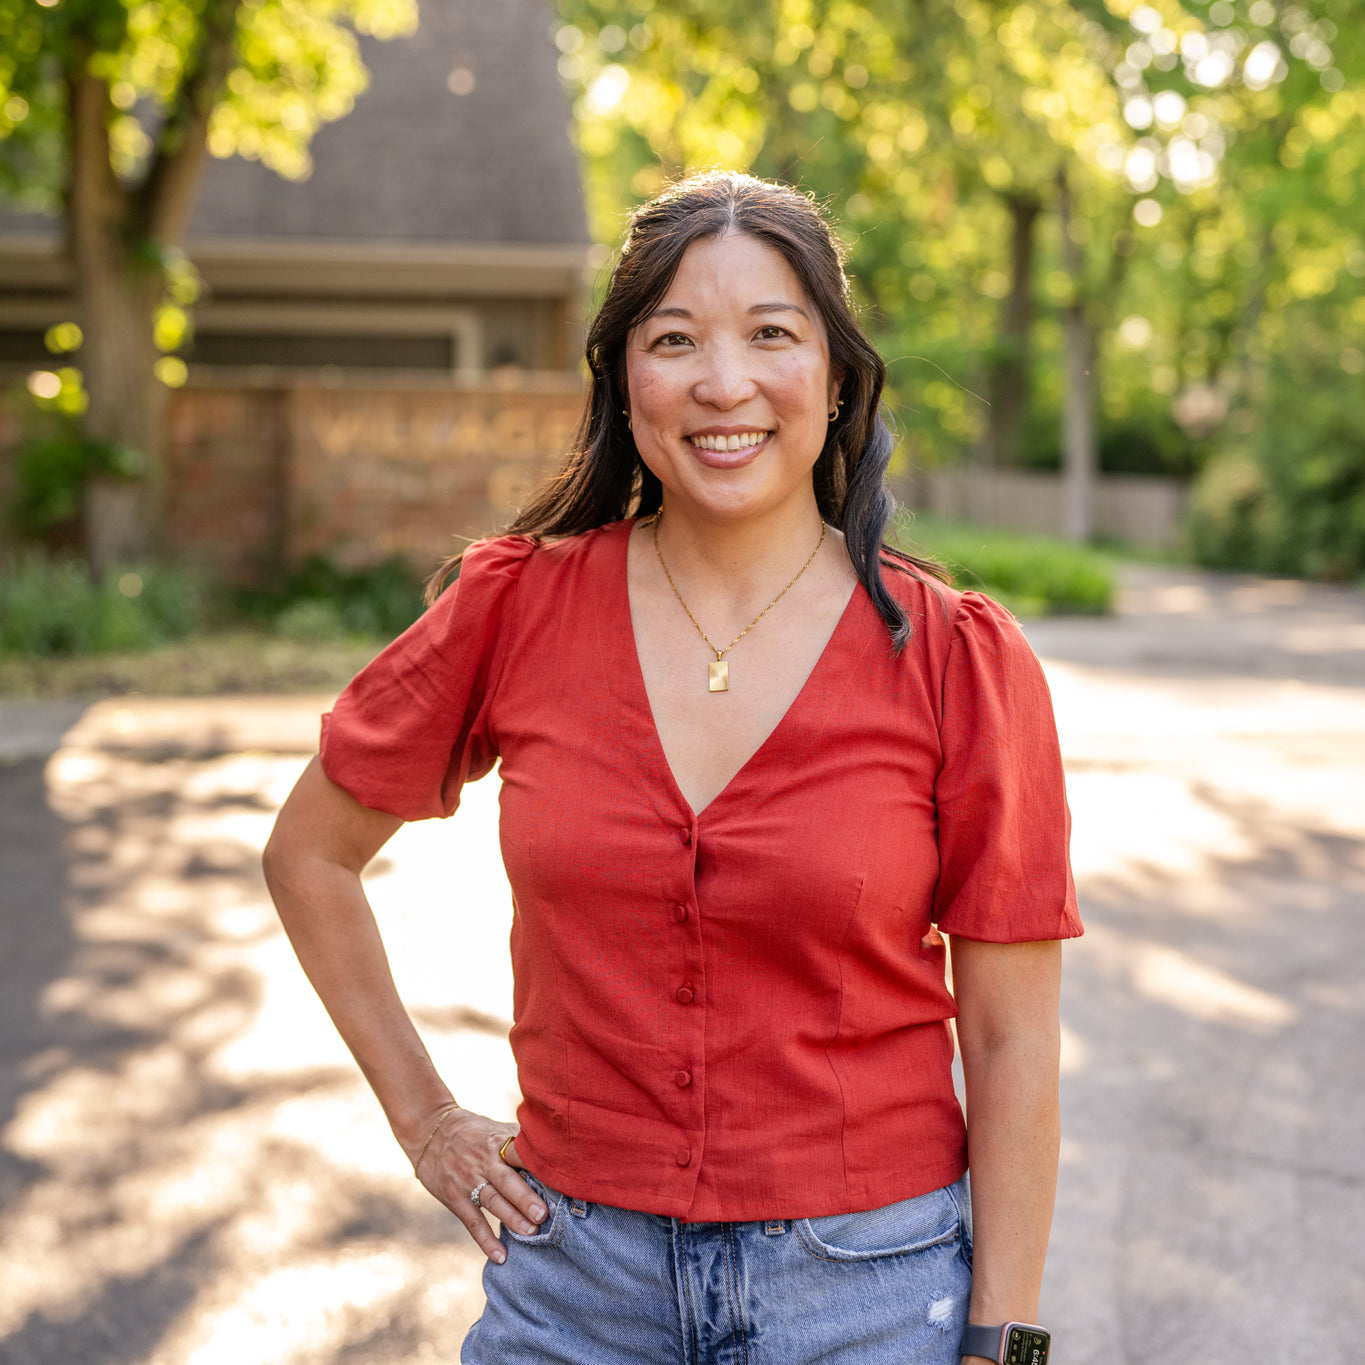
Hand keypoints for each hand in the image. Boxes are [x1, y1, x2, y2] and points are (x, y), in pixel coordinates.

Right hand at [412, 1106, 545, 1262]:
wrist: (431, 1132)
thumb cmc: (473, 1132)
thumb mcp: (495, 1129)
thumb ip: (519, 1140)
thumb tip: (555, 1147)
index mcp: (497, 1142)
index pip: (519, 1152)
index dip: (536, 1164)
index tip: (556, 1176)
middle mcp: (483, 1161)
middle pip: (506, 1180)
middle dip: (525, 1198)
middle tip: (543, 1214)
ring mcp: (468, 1180)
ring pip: (492, 1201)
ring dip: (512, 1218)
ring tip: (531, 1233)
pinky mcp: (455, 1198)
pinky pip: (473, 1222)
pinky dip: (486, 1240)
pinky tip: (501, 1256)